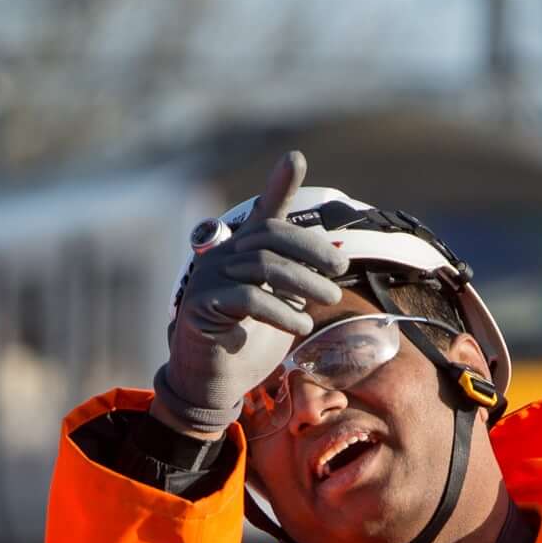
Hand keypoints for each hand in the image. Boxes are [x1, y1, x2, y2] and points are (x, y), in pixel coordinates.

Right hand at [155, 149, 349, 435]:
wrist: (213, 383)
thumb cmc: (249, 341)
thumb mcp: (280, 303)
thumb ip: (296, 277)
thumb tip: (332, 260)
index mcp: (240, 251)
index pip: (264, 213)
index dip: (278, 185)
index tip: (295, 158)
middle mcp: (220, 256)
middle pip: (271, 236)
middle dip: (312, 249)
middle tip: (341, 269)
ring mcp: (207, 278)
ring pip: (264, 265)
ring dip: (304, 281)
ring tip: (329, 299)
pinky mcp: (199, 306)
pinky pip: (248, 298)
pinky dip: (281, 311)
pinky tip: (301, 324)